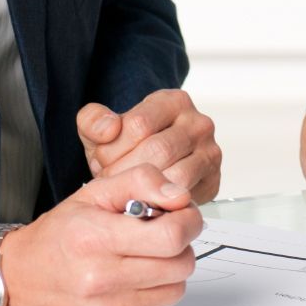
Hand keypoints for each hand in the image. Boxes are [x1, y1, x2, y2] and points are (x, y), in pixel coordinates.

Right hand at [0, 166, 202, 305]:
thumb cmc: (55, 237)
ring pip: (174, 291)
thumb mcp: (93, 193)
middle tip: (160, 238)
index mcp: (95, 237)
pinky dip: (149, 296)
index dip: (188, 222)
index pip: (172, 235)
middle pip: (181, 265)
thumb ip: (142, 182)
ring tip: (140, 261)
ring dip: (167, 273)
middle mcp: (98, 279)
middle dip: (179, 247)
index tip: (183, 217)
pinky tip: (126, 284)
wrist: (12, 284)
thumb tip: (181, 197)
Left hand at [78, 89, 220, 203]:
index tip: (104, 160)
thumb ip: (93, 121)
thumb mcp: (101, 130)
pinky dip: (160, 203)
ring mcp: (210, 152)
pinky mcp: (213, 180)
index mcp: (173, 102)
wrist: (147, 171)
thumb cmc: (127, 149)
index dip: (114, 148)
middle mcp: (198, 123)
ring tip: (127, 191)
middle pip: (158, 150)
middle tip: (112, 182)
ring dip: (144, 190)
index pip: (140, 124)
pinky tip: (145, 201)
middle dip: (127, 171)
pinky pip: (185, 196)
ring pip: (174, 176)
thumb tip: (109, 129)